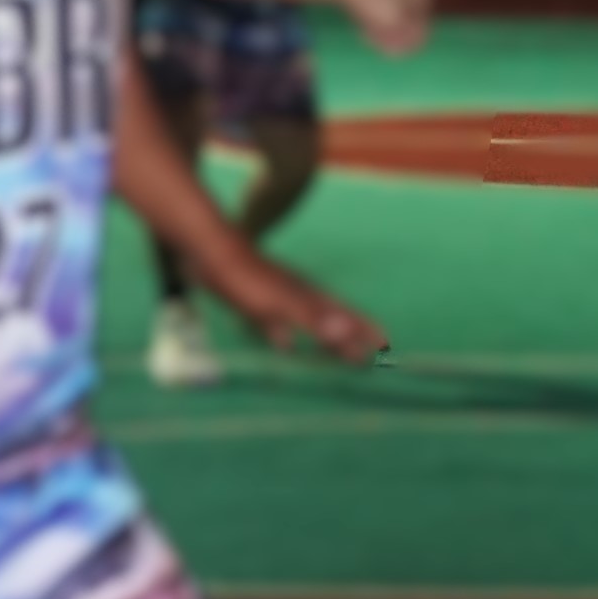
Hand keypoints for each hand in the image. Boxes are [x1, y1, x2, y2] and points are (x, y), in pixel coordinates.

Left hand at [209, 247, 387, 364]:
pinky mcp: (269, 294)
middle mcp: (301, 295)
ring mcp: (286, 293)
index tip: (384, 346)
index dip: (360, 333)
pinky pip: (295, 315)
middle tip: (380, 346)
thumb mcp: (272, 305)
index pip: (341, 320)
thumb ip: (307, 320)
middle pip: (336, 316)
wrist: (213, 252)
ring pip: (318, 314)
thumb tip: (342, 332)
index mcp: (305, 300)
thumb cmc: (241, 281)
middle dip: (357, 331)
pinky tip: (291, 342)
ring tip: (347, 343)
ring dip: (335, 331)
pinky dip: (303, 328)